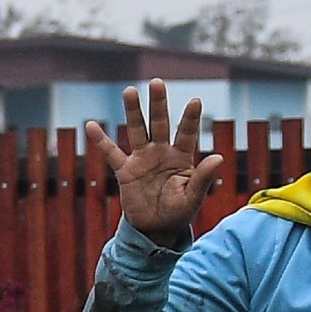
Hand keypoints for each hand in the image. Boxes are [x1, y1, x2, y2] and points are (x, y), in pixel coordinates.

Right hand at [82, 79, 225, 247]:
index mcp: (181, 157)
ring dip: (133, 112)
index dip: (190, 118)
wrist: (156, 228)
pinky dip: (101, 140)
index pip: (187, 133)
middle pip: (159, 123)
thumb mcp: (193, 197)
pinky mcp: (125, 171)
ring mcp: (142, 159)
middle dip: (158, 104)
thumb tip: (219, 157)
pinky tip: (91, 125)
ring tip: (130, 91)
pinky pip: (111, 153)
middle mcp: (161, 152)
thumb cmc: (179, 212)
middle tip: (157, 83)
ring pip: (137, 130)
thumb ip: (204, 177)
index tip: (196, 101)